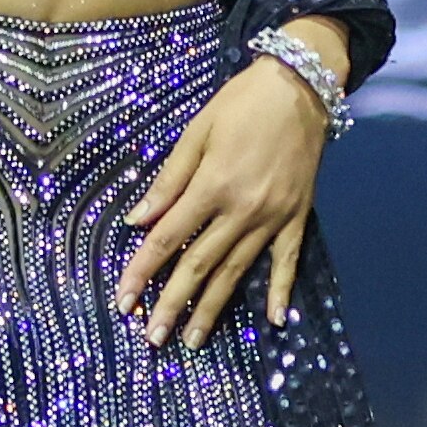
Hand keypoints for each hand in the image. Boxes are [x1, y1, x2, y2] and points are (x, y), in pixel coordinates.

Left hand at [116, 46, 339, 352]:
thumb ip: (168, 180)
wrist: (302, 87)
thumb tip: (138, 220)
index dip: (141, 271)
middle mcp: (241, 210)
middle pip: (198, 265)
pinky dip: (280, 291)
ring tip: (193, 339)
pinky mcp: (297, 217)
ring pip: (236, 271)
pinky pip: (287, 260)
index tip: (124, 300)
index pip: (166, 238)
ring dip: (213, 308)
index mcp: (211, 186)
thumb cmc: (242, 103)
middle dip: (172, 304)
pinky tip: (275, 321)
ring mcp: (272, 218)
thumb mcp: (196, 132)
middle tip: (153, 338)